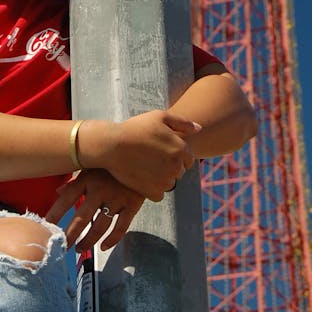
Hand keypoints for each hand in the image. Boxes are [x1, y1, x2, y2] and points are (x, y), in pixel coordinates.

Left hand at [46, 169, 145, 250]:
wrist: (142, 155)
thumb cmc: (111, 163)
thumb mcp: (91, 167)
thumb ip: (75, 182)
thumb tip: (58, 192)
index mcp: (87, 179)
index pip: (66, 199)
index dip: (54, 214)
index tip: (45, 227)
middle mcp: (100, 189)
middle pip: (81, 218)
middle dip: (69, 236)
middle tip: (60, 247)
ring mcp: (117, 198)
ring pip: (100, 227)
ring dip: (88, 241)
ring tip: (79, 250)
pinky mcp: (132, 205)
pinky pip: (121, 227)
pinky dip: (112, 240)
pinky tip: (103, 247)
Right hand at [81, 110, 200, 198]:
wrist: (111, 145)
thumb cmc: (134, 128)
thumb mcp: (159, 117)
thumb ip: (182, 122)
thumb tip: (199, 129)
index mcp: (181, 148)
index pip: (188, 159)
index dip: (175, 155)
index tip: (160, 152)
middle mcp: (177, 166)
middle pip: (179, 172)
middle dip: (169, 166)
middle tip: (149, 159)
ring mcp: (165, 181)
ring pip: (169, 183)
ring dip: (161, 178)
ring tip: (144, 167)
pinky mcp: (153, 192)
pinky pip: (159, 194)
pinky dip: (151, 189)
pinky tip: (140, 177)